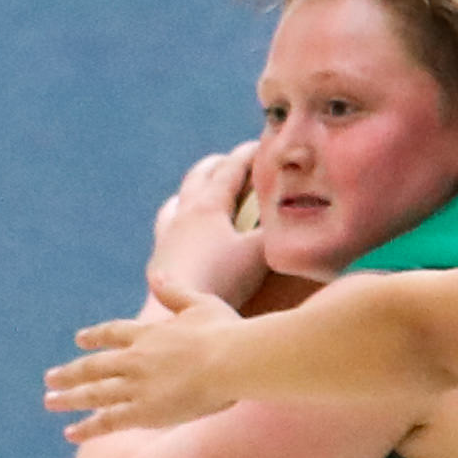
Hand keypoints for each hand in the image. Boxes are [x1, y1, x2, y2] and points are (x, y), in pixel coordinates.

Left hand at [45, 279, 244, 441]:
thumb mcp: (199, 303)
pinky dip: (88, 427)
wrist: (231, 360)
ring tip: (50, 401)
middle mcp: (135, 359)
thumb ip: (174, 291)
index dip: (95, 337)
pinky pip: (109, 421)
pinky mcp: (144, 412)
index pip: (114, 333)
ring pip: (95, 393)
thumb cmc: (224, 331)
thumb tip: (154, 274)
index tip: (79, 339)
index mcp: (148, 333)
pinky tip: (71, 432)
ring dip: (70, 398)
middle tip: (49, 378)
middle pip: (95, 367)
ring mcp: (137, 386)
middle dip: (70, 372)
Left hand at [149, 143, 268, 308]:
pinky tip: (180, 231)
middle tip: (232, 160)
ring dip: (193, 188)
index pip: (231, 169)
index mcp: (209, 205)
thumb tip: (298, 218)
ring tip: (200, 190)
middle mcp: (184, 213)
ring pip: (178, 199)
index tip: (262, 144)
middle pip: (199, 176)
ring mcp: (167, 234)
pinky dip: (178, 217)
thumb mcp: (260, 253)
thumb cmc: (222, 280)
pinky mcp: (160, 257)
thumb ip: (278, 232)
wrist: (175, 313)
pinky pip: (166, 225)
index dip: (248, 154)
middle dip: (218, 164)